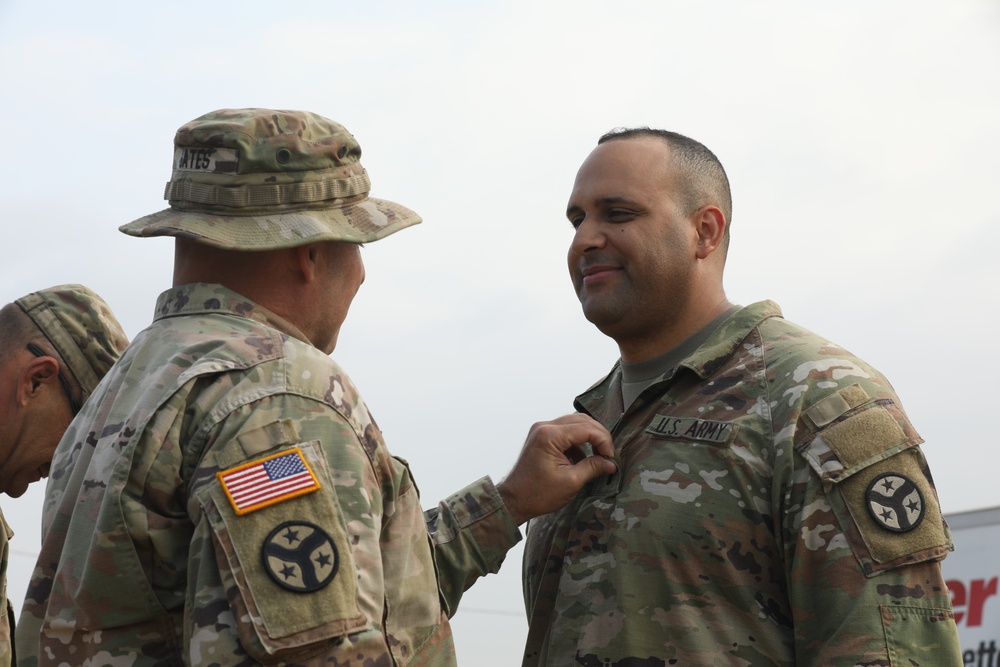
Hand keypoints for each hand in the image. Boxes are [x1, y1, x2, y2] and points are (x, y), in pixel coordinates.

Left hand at [497, 413, 615, 525]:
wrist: (514, 500)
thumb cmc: (537, 494)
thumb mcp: (571, 482)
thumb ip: (593, 467)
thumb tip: (610, 463)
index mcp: (550, 435)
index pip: (586, 428)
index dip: (603, 441)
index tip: (610, 457)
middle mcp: (544, 427)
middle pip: (582, 421)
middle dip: (599, 436)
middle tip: (608, 455)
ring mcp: (542, 430)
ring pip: (575, 423)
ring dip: (589, 437)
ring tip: (599, 456)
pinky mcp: (542, 437)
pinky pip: (566, 432)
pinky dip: (578, 442)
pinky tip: (583, 459)